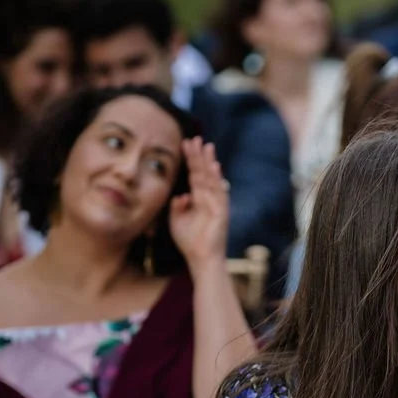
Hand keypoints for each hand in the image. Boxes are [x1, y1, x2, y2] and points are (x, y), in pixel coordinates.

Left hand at [169, 137, 228, 269]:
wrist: (201, 259)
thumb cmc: (189, 242)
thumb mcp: (176, 220)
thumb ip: (177, 206)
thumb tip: (181, 195)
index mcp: (199, 199)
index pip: (194, 175)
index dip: (190, 160)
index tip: (185, 144)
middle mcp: (209, 198)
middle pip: (203, 172)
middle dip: (199, 156)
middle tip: (195, 138)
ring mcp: (216, 204)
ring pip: (212, 179)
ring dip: (209, 162)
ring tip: (206, 146)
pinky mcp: (221, 211)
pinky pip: (220, 192)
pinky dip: (217, 180)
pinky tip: (214, 167)